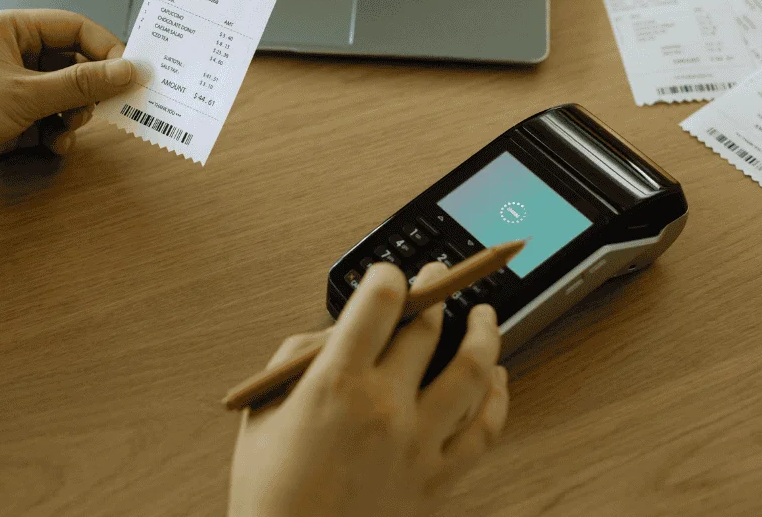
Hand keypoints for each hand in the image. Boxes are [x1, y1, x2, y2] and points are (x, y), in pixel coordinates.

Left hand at [0, 9, 133, 216]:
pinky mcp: (3, 116)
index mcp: (11, 28)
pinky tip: (52, 146)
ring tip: (66, 132)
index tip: (129, 77)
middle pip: (72, 63)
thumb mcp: (27, 94)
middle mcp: (11, 52)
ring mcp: (7, 86)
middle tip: (97, 111)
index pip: (75, 28)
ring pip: (61, 96)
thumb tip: (130, 70)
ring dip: (71, 116)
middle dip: (87, 90)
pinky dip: (54, 133)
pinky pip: (45, 119)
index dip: (106, 50)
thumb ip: (83, 83)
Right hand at [227, 262, 509, 516]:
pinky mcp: (438, 480)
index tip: (390, 274)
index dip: (389, 274)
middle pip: (428, 328)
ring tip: (484, 316)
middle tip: (437, 276)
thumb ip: (300, 355)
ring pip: (473, 371)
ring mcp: (418, 444)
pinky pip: (485, 430)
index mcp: (335, 382)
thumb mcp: (264, 406)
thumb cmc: (268, 486)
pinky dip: (497, 397)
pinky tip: (495, 376)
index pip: (380, 300)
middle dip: (435, 290)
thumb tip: (343, 328)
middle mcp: (384, 407)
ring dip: (484, 334)